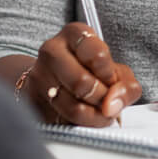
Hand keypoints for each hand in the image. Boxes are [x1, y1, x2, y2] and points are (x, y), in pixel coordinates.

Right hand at [27, 22, 141, 125]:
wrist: (56, 79)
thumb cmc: (89, 70)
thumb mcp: (115, 71)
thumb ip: (125, 85)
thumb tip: (113, 104)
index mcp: (74, 33)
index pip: (97, 55)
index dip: (109, 75)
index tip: (111, 81)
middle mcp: (52, 50)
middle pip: (82, 82)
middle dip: (102, 98)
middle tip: (107, 102)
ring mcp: (39, 75)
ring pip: (72, 106)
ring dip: (93, 116)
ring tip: (99, 113)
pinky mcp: (32, 99)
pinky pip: (61, 120)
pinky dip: (79, 125)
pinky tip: (84, 118)